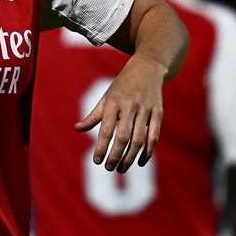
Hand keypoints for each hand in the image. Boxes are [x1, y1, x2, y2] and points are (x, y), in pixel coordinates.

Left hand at [74, 55, 165, 172]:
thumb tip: (77, 128)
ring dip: (130, 158)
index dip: (101, 147)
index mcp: (114, 102)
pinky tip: (140, 162)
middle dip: (115, 155)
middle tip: (108, 168)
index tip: (96, 161)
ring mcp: (146, 109)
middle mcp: (130, 105)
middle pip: (123, 137)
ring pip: (139, 139)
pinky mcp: (158, 112)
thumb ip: (94, 115)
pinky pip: (154, 136)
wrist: (147, 67)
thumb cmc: (122, 85)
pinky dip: (148, 152)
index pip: (106, 129)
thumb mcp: (106, 96)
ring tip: (121, 168)